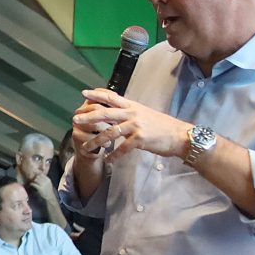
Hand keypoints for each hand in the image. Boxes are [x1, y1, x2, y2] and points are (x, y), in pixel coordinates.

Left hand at [74, 88, 190, 162]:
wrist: (179, 135)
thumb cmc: (161, 126)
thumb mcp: (144, 113)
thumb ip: (130, 112)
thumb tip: (116, 111)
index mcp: (133, 106)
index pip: (112, 97)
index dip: (97, 94)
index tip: (84, 93)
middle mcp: (133, 113)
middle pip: (106, 113)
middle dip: (89, 116)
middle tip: (75, 119)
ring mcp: (136, 126)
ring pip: (110, 132)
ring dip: (96, 141)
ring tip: (85, 148)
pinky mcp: (141, 139)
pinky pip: (122, 148)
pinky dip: (113, 155)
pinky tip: (107, 160)